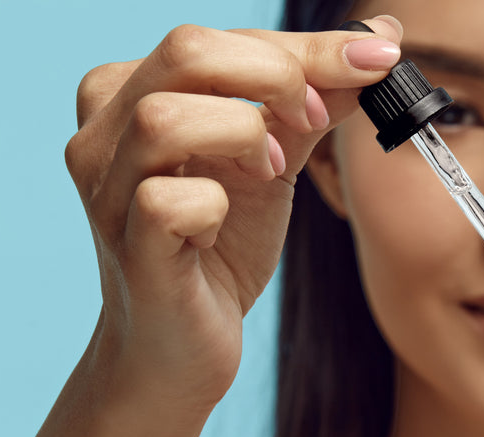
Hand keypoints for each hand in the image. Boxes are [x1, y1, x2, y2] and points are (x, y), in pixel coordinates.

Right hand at [64, 17, 401, 409]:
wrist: (182, 350)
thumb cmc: (219, 251)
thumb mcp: (273, 164)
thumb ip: (313, 104)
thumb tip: (377, 42)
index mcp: (135, 94)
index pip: (218, 39)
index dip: (305, 47)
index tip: (376, 58)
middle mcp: (106, 130)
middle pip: (185, 51)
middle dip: (275, 76)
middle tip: (313, 120)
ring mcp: (107, 189)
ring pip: (165, 118)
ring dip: (242, 136)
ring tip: (266, 171)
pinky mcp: (127, 246)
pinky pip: (166, 201)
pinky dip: (212, 208)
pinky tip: (217, 233)